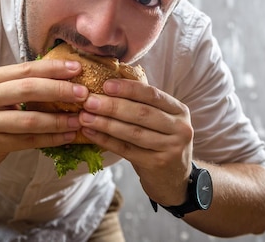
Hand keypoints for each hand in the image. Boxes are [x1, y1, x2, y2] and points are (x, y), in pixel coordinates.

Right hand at [0, 59, 86, 177]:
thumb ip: (17, 84)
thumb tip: (59, 76)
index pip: (25, 69)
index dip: (53, 68)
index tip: (77, 68)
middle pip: (28, 89)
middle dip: (60, 89)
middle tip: (84, 93)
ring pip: (30, 119)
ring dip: (59, 120)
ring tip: (80, 119)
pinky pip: (28, 141)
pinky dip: (51, 138)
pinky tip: (68, 137)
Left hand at [78, 79, 193, 205]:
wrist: (174, 180)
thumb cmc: (160, 141)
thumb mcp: (160, 120)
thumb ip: (141, 104)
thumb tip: (106, 86)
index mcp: (179, 110)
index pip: (152, 94)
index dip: (128, 88)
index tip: (105, 85)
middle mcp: (180, 128)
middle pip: (142, 113)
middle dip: (112, 106)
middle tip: (89, 101)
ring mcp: (171, 148)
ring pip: (133, 132)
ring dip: (106, 123)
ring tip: (85, 117)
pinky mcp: (157, 164)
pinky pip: (126, 150)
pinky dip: (106, 140)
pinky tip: (91, 133)